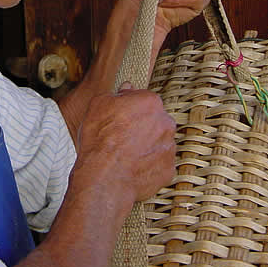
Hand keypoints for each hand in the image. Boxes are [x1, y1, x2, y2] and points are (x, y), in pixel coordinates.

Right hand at [74, 84, 175, 203]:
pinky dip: (148, 165)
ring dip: (146, 146)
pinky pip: (159, 164)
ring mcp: (169, 147)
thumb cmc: (100, 140)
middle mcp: (166, 122)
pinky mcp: (169, 169)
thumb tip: (126, 89)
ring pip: (158, 142)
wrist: (105, 177)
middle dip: (141, 126)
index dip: (129, 108)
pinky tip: (132, 168)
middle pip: (154, 120)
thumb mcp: (98, 105)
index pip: (144, 99)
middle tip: (121, 137)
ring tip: (125, 155)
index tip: (119, 117)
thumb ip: (116, 94)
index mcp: (150, 102)